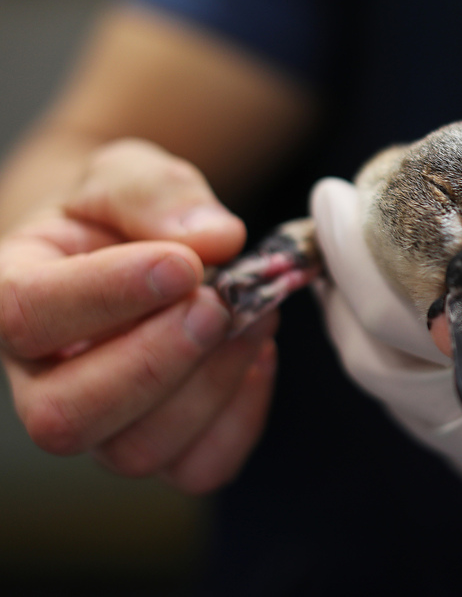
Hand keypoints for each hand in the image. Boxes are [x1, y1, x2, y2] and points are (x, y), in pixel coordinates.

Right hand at [0, 139, 276, 493]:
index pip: (25, 314)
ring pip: (137, 449)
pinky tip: (257, 356)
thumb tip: (214, 239)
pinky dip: (243, 417)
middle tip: (219, 303)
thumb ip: (158, 195)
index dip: (106, 295)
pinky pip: (199, 467)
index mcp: (13, 294)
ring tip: (254, 316)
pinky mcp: (161, 446)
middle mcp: (41, 377)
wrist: (143, 252)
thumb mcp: (131, 174)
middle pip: (67, 416)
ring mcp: (101, 424)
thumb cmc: (123, 216)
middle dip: (157, 362)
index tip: (183, 266)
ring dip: (211, 384)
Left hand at [311, 98, 461, 595]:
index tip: (340, 190)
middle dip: (337, 281)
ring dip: (358, 328)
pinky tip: (420, 330)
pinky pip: (420, 422)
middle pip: (369, 354)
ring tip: (356, 269)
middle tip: (338, 216)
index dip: (352, 244)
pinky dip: (394, 369)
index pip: (399, 304)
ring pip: (387, 395)